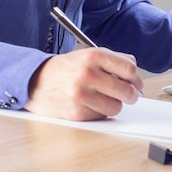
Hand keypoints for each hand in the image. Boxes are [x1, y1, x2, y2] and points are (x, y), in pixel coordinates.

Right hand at [25, 47, 143, 120]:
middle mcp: (87, 74)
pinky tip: (91, 104)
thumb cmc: (65, 68)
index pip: (129, 69)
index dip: (137, 78)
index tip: (137, 83)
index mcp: (93, 56)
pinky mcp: (76, 112)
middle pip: (126, 90)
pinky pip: (101, 116)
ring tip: (105, 98)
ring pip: (116, 107)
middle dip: (131, 95)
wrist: (34, 81)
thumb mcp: (88, 54)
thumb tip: (135, 72)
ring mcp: (81, 94)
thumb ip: (114, 59)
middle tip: (129, 95)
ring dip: (114, 104)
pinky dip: (100, 112)